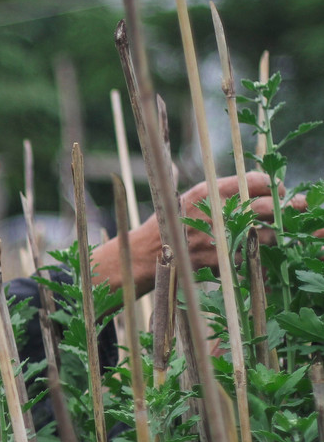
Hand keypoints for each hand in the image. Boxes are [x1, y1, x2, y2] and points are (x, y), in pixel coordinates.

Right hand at [91, 172, 305, 297]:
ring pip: (269, 236)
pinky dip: (264, 260)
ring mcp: (221, 238)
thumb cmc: (168, 223)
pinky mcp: (222, 261)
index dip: (275, 185)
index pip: (259, 180)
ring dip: (279, 236)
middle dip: (289, 209)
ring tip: (281, 235)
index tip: (278, 191)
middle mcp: (219, 212)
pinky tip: (265, 258)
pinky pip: (255, 260)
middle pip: (271, 206)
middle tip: (296, 211)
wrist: (145, 254)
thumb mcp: (189, 197)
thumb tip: (250, 184)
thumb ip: (219, 191)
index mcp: (211, 191)